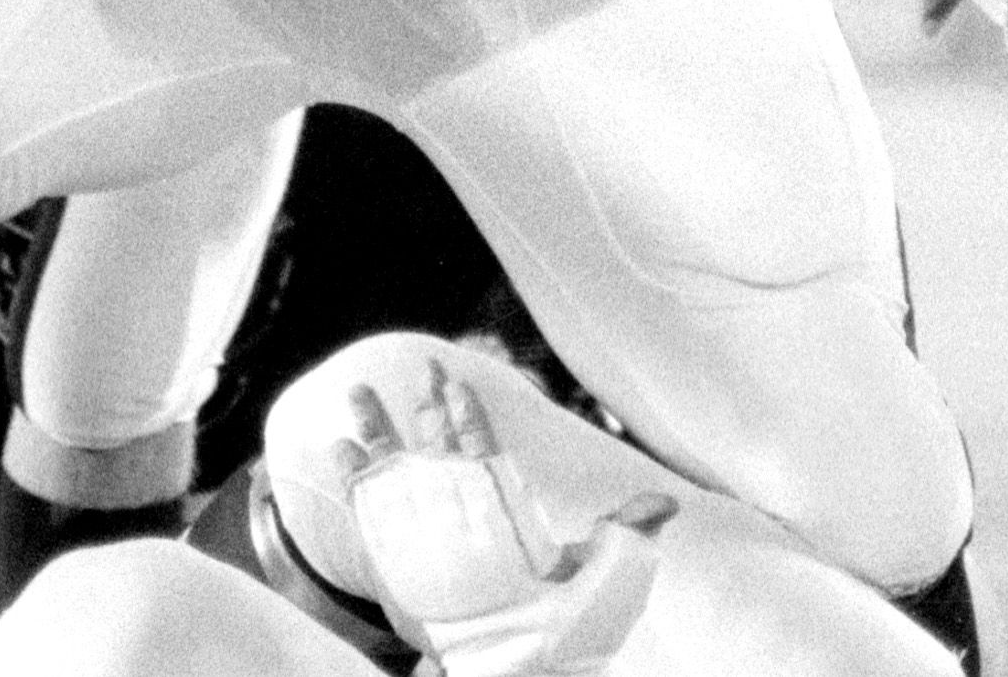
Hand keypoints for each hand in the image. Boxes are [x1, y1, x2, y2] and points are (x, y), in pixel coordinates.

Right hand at [339, 359, 671, 672]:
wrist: (506, 661)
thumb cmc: (548, 620)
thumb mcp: (591, 567)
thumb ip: (623, 528)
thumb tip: (670, 504)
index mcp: (498, 501)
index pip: (481, 444)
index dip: (470, 412)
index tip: (460, 379)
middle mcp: (457, 505)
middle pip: (439, 441)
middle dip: (430, 402)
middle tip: (425, 360)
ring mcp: (421, 524)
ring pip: (396, 462)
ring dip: (378, 425)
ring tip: (360, 386)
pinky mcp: (393, 550)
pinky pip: (368, 503)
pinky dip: (352, 472)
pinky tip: (337, 445)